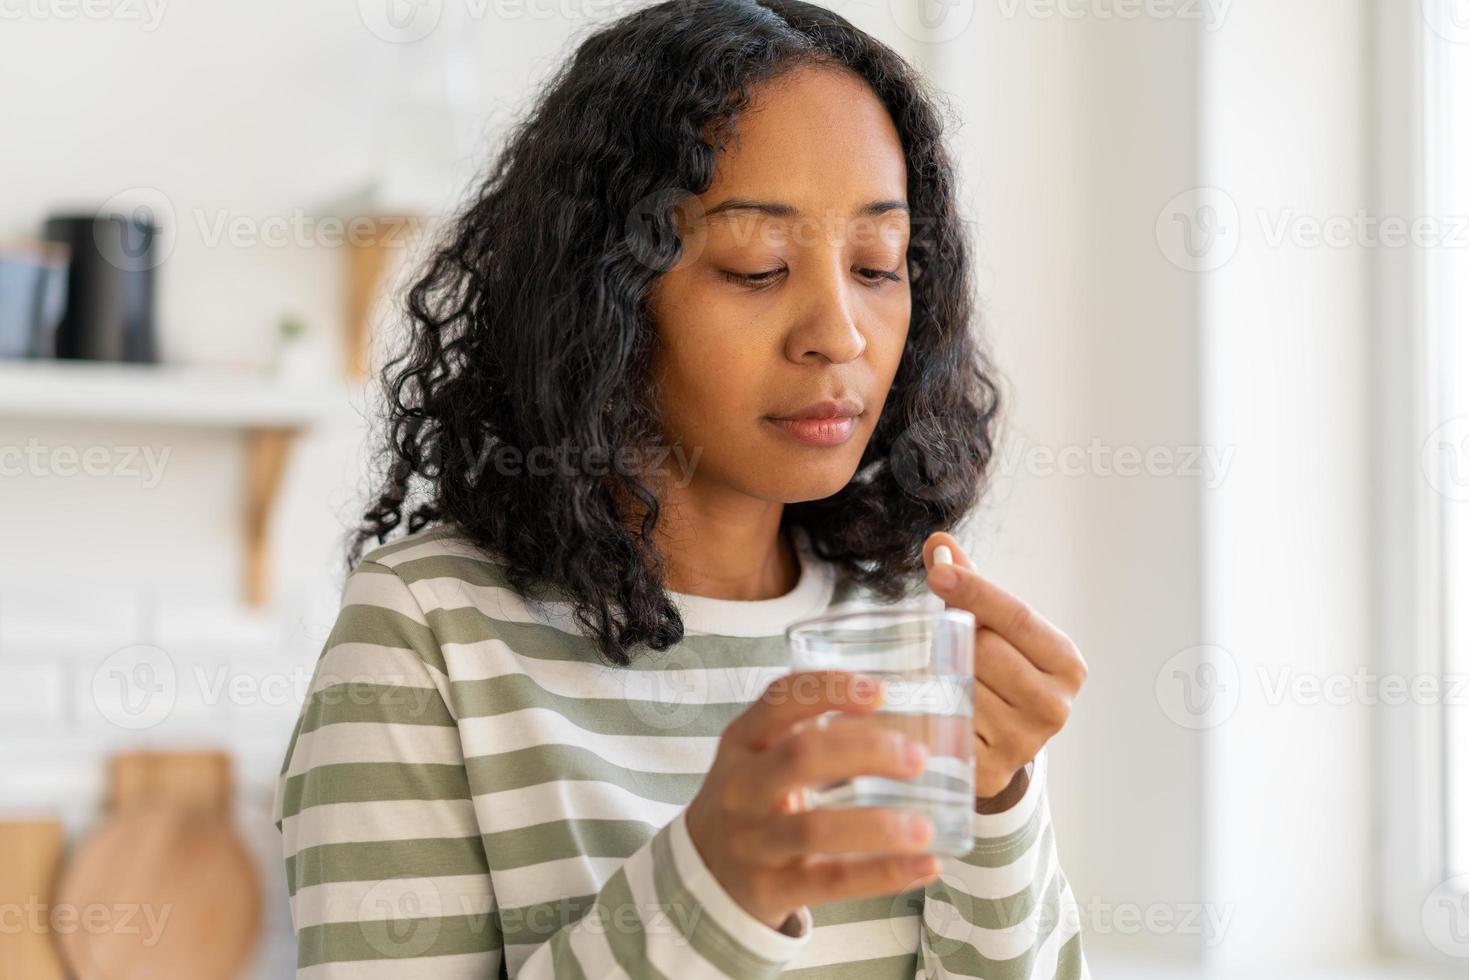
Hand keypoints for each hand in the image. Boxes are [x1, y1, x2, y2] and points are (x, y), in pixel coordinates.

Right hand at [685, 670, 943, 931]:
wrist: (702, 873)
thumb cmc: (751, 802)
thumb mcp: (759, 758)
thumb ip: (810, 734)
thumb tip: (900, 719)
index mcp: (742, 743)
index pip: (780, 700)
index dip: (830, 689)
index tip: (881, 692)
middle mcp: (741, 788)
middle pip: (802, 757)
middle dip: (867, 751)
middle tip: (917, 758)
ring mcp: (753, 841)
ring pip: (816, 829)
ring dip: (878, 827)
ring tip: (924, 827)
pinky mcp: (770, 888)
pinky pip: (831, 881)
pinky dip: (884, 874)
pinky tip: (925, 865)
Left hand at [922, 533, 1087, 799]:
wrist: (997, 745)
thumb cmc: (996, 673)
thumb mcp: (993, 627)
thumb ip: (967, 584)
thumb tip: (939, 543)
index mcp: (1066, 663)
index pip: (1018, 617)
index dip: (976, 591)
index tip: (937, 571)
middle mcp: (1054, 706)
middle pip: (986, 651)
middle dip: (958, 640)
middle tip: (948, 644)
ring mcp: (1022, 744)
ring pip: (961, 687)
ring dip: (941, 675)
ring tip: (943, 678)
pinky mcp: (986, 770)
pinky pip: (944, 724)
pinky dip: (930, 708)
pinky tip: (929, 704)